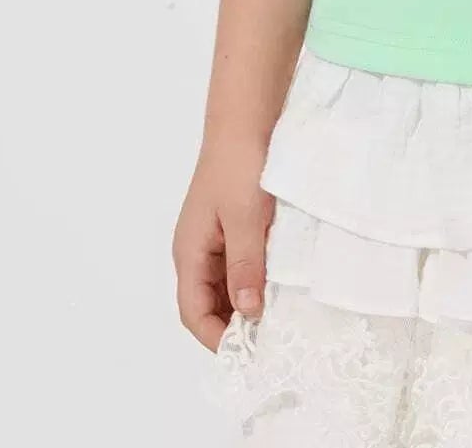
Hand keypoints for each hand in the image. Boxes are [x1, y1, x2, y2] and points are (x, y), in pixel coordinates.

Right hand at [172, 136, 274, 350]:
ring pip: (227, 285)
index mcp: (190, 251)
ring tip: (280, 318)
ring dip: (248, 303)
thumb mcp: (246, 217)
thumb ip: (245, 265)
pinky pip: (242, 264)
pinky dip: (257, 278)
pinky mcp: (236, 225)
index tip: (249, 354)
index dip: (216, 338)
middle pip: (209, 303)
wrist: (248, 116)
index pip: (192, 312)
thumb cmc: (241, 163)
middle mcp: (198, 249)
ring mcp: (217, 237)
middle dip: (234, 326)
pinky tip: (282, 284)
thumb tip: (247, 313)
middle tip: (270, 342)